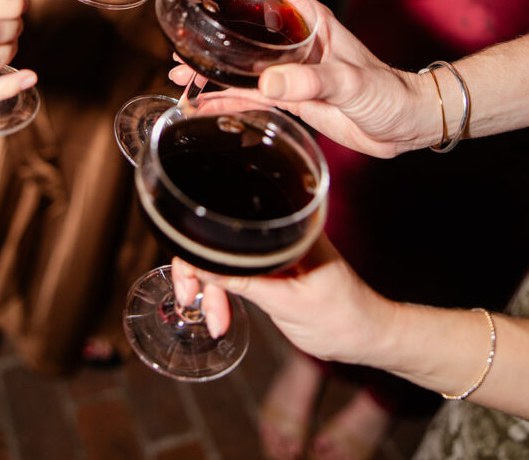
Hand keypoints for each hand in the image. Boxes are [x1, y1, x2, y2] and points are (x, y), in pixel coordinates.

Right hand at [170, 0, 432, 156]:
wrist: (405, 127)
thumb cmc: (389, 94)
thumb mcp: (351, 84)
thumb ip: (312, 83)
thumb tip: (268, 83)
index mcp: (310, 18)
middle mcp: (294, 36)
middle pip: (243, 15)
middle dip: (209, 16)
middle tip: (177, 22)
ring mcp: (288, 65)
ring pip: (239, 57)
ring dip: (209, 64)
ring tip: (178, 72)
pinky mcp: (287, 94)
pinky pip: (247, 93)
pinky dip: (223, 98)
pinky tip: (199, 104)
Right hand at [171, 237, 391, 367]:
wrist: (368, 336)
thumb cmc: (342, 319)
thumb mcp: (288, 303)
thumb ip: (244, 281)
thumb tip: (201, 265)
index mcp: (288, 224)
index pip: (226, 222)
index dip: (197, 251)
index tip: (190, 288)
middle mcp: (278, 228)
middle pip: (219, 239)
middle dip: (200, 275)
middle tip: (194, 306)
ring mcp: (274, 246)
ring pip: (224, 257)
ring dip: (212, 289)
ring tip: (217, 321)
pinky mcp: (271, 262)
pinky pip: (235, 268)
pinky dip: (224, 291)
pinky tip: (221, 312)